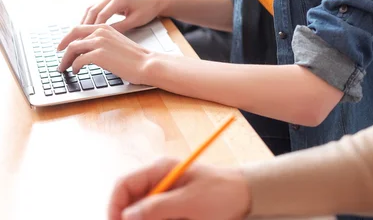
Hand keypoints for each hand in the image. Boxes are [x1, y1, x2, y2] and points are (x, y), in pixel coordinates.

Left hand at [57, 24, 151, 83]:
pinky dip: (74, 66)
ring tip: (64, 68)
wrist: (146, 63)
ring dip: (66, 59)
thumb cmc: (135, 57)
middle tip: (59, 57)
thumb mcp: (117, 43)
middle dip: (63, 47)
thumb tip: (87, 50)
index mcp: (105, 27)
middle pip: (73, 36)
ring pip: (73, 48)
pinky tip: (77, 71)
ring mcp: (99, 42)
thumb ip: (103, 42)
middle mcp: (100, 31)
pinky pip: (78, 60)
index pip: (79, 28)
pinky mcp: (99, 55)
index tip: (62, 46)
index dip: (68, 37)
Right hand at [80, 0, 166, 32]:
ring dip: (84, 22)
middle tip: (76, 39)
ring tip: (77, 36)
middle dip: (83, 26)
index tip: (85, 41)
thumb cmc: (147, 11)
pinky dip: (89, 18)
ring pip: (91, 9)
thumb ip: (119, 28)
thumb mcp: (135, 21)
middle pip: (92, 11)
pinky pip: (95, 9)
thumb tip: (104, 37)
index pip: (101, 15)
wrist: (153, 1)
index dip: (92, 29)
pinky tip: (84, 29)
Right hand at [108, 157, 250, 219]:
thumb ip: (158, 207)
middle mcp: (157, 183)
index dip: (115, 207)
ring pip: (142, 217)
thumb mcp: (190, 201)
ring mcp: (165, 197)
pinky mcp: (172, 211)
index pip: (123, 185)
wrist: (245, 197)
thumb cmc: (221, 192)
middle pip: (130, 205)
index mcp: (158, 170)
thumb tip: (127, 215)